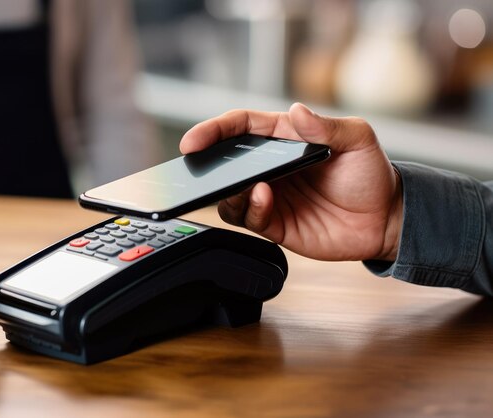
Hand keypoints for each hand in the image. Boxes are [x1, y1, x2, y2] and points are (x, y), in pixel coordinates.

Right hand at [179, 103, 402, 261]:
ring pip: (230, 195)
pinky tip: (264, 198)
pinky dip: (250, 208)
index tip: (193, 140)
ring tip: (243, 185)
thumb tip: (297, 111)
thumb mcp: (358, 139)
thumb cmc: (371, 175)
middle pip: (226, 162)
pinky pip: (250, 218)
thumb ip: (327, 126)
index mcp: (285, 139)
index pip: (240, 128)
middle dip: (207, 163)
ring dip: (228, 190)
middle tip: (200, 165)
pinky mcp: (276, 224)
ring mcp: (271, 197)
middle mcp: (271, 168)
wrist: (386, 220)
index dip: (213, 130)